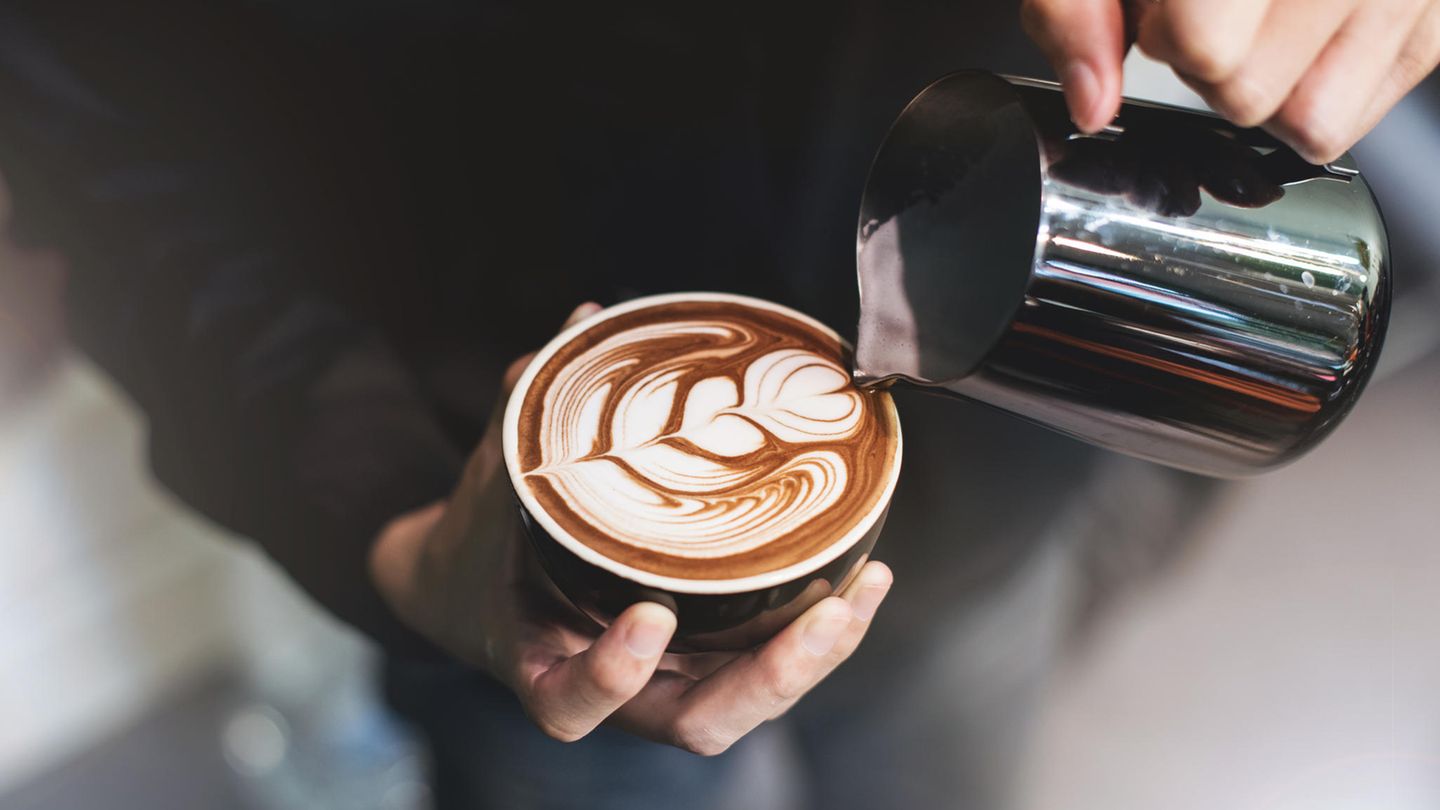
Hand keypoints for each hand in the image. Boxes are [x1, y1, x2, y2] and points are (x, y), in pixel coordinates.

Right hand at [369, 302, 894, 754]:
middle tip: (824, 613)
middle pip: (696, 722)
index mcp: (539, 661)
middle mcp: (613, 689)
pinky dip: (818, 636)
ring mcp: (664, 681)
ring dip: (813, 659)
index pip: (568, 704)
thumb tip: (588, 317)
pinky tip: (864, 578)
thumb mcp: (494, 471)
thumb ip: (530, 403)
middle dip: (769, 677)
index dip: (610, 676)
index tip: (648, 614)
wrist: (473, 583)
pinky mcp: (702, 660)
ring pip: (745, 703)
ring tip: (864, 588)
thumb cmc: (480, 535)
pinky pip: (764, 665)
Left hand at [1022, 0, 1439, 162]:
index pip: (1205, 45)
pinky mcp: (1434, 20)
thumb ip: (1075, 11)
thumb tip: (1093, 104)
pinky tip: (1300, 32)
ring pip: (1309, 119)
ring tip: (1257, 16)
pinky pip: (1356, 115)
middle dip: (1208, 62)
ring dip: (1264, 83)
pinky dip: (1317, 88)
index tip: (1164, 3)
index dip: (1166, 32)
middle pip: (1249, 94)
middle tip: (1212, 6)